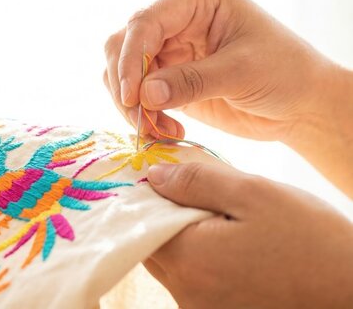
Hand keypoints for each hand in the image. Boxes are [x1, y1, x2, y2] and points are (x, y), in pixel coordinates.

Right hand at [103, 0, 352, 192]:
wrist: (300, 104)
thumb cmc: (285, 73)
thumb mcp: (241, 72)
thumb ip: (191, 81)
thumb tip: (143, 95)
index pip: (145, 21)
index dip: (131, 59)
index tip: (132, 97)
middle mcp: (176, 17)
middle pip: (122, 44)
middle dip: (126, 85)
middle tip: (143, 121)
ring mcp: (168, 47)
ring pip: (120, 71)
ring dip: (131, 105)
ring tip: (158, 130)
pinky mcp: (165, 77)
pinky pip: (135, 94)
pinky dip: (141, 116)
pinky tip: (166, 130)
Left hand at [144, 162, 352, 307]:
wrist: (352, 293)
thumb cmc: (310, 241)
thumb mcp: (254, 194)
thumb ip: (196, 181)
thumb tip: (154, 176)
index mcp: (189, 261)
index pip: (139, 225)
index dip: (148, 198)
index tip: (167, 181)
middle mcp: (187, 294)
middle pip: (152, 247)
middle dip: (165, 218)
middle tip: (201, 200)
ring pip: (172, 265)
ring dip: (185, 240)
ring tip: (224, 223)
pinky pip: (193, 282)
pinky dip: (203, 260)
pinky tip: (234, 248)